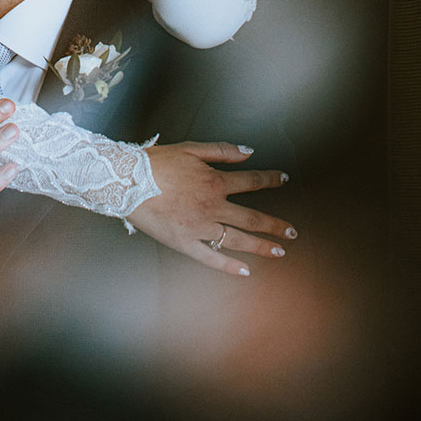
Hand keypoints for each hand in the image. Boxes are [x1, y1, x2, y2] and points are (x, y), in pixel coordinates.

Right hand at [131, 142, 297, 276]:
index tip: (284, 179)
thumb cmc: (158, 162)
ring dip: (261, 246)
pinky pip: (212, 259)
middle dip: (275, 225)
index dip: (271, 179)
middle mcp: (213, 207)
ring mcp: (200, 228)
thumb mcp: (191, 148)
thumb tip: (249, 152)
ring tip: (279, 252)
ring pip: (238, 240)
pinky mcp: (185, 244)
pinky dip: (229, 267)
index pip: (252, 181)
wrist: (128, 182)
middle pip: (252, 218)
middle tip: (293, 232)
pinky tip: (245, 271)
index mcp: (215, 182)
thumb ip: (222, 151)